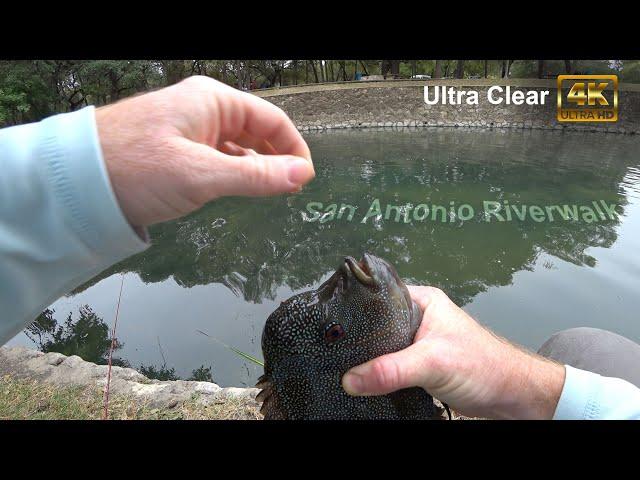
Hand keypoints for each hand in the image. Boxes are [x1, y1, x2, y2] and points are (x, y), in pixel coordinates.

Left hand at [95, 76, 313, 227]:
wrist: (74, 182)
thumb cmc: (132, 167)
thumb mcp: (201, 175)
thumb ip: (256, 176)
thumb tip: (301, 175)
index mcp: (213, 100)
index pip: (272, 120)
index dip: (294, 149)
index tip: (305, 179)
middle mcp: (204, 109)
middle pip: (257, 132)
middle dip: (277, 159)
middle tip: (289, 191)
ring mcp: (190, 130)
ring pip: (238, 147)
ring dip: (256, 169)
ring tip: (269, 194)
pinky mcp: (177, 150)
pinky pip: (218, 158)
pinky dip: (233, 174)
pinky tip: (237, 190)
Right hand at [342, 286, 565, 418]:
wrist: (510, 395)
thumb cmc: (485, 365)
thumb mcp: (433, 362)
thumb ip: (391, 370)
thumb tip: (352, 379)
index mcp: (421, 302)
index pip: (378, 298)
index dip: (356, 311)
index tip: (332, 326)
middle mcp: (417, 318)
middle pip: (376, 326)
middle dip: (359, 341)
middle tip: (335, 351)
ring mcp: (417, 343)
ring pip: (382, 349)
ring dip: (370, 361)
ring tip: (345, 367)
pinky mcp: (418, 365)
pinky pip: (390, 368)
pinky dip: (380, 376)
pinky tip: (366, 381)